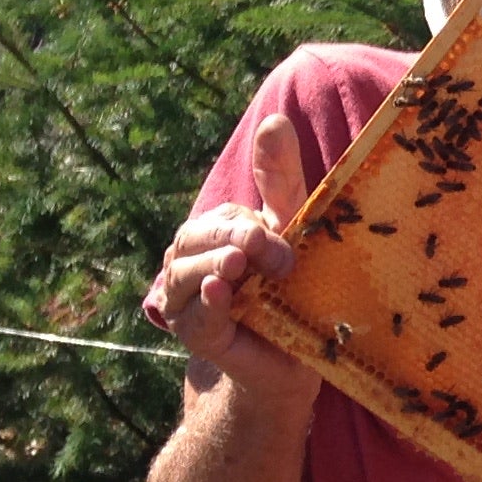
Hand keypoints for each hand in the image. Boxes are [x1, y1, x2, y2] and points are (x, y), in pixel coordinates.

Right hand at [143, 115, 314, 395]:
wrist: (294, 361)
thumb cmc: (294, 290)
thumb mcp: (295, 231)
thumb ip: (280, 180)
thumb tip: (274, 119)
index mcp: (217, 231)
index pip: (226, 214)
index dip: (249, 221)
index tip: (276, 230)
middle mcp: (193, 259)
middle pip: (198, 236)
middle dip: (234, 240)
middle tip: (270, 251)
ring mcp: (187, 297)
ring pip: (186, 271)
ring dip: (214, 266)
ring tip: (235, 267)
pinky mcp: (193, 334)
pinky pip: (193, 313)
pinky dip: (205, 302)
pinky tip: (218, 292)